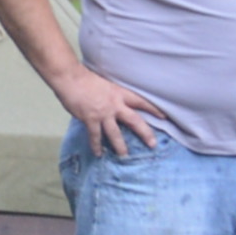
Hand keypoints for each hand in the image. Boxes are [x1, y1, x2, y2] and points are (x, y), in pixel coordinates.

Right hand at [50, 63, 173, 157]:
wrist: (71, 78)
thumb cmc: (85, 79)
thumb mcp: (105, 84)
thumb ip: (111, 95)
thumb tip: (111, 105)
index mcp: (120, 93)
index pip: (141, 102)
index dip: (153, 109)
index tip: (164, 117)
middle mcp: (115, 105)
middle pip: (135, 121)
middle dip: (145, 133)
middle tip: (152, 144)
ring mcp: (103, 113)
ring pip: (115, 133)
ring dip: (120, 146)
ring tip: (124, 156)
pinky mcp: (90, 119)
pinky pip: (95, 136)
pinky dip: (96, 146)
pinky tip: (98, 153)